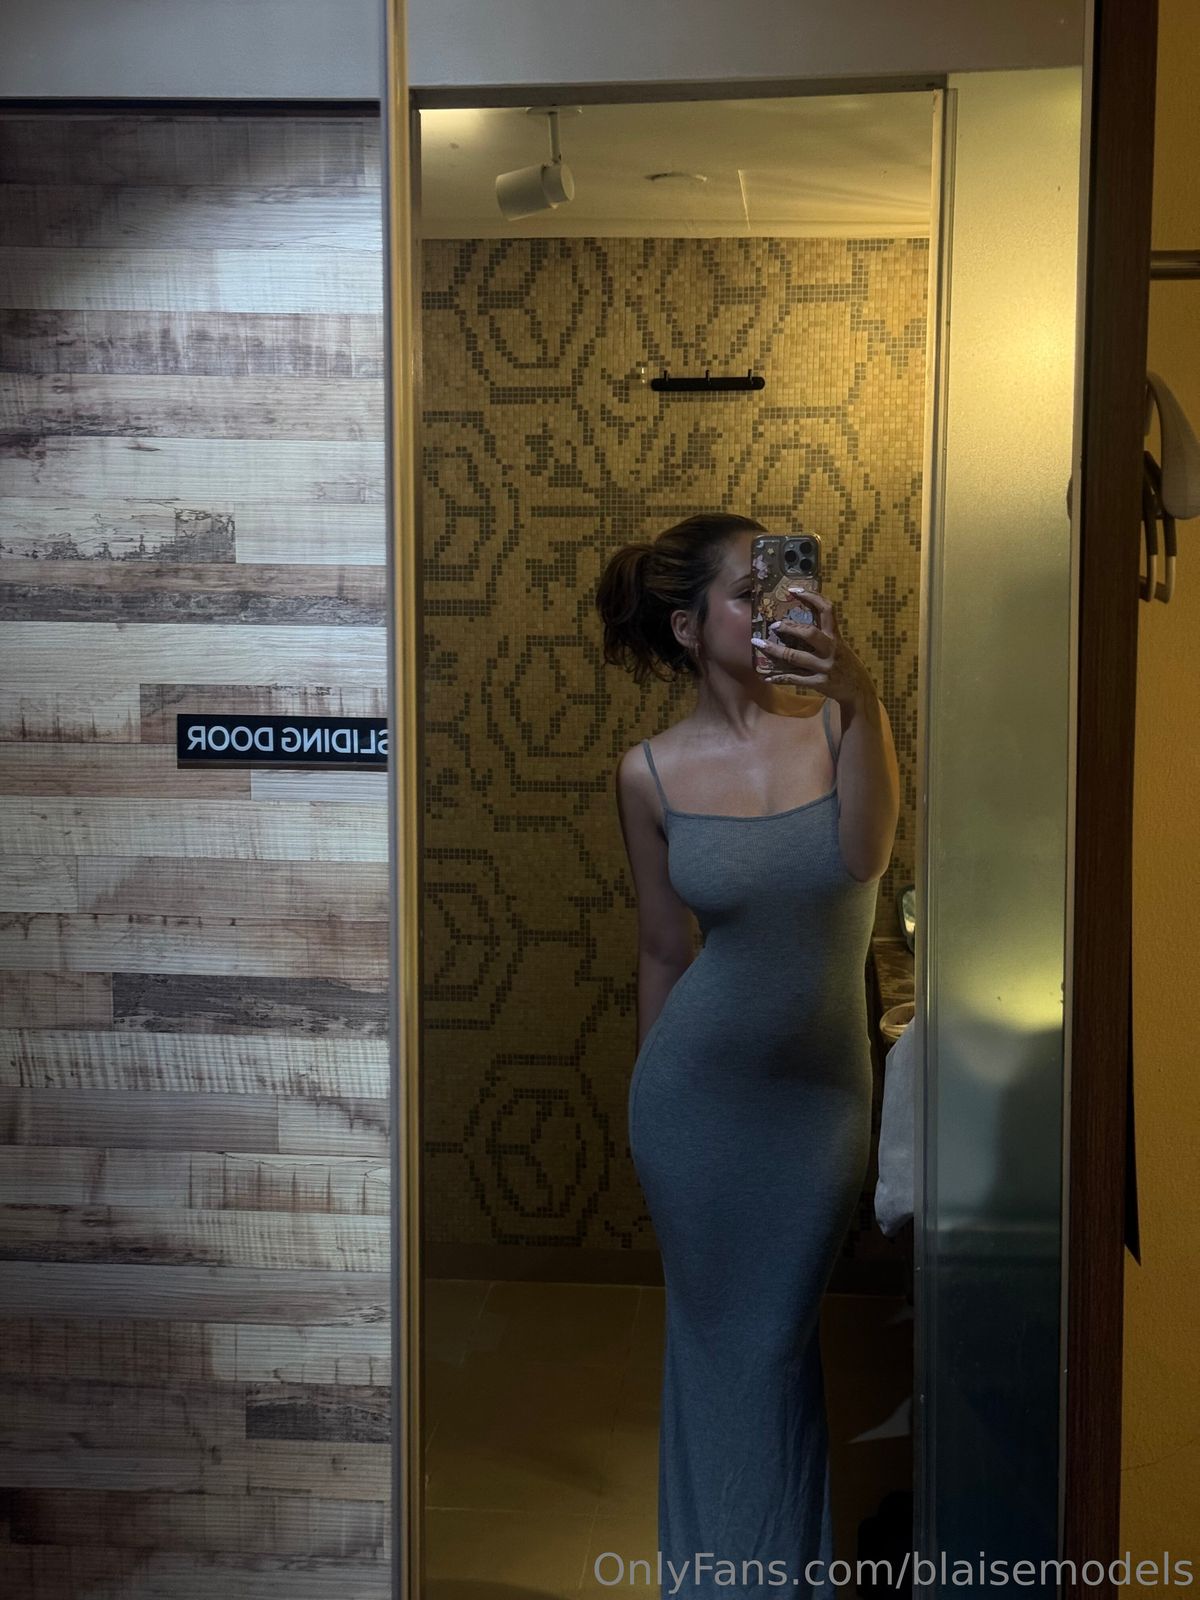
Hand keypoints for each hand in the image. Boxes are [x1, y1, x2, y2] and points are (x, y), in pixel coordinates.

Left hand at [749, 586, 875, 708]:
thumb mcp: (838, 645)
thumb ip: (823, 635)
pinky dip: (779, 678)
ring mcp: (825, 667)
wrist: (858, 690)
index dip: (811, 597)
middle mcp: (831, 649)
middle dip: (789, 628)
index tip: (793, 590)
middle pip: (809, 633)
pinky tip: (767, 677)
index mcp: (835, 636)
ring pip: (796, 657)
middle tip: (774, 625)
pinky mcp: (820, 683)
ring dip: (775, 651)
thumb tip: (796, 622)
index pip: (827, 610)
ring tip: (759, 644)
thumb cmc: (844, 663)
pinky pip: (795, 679)